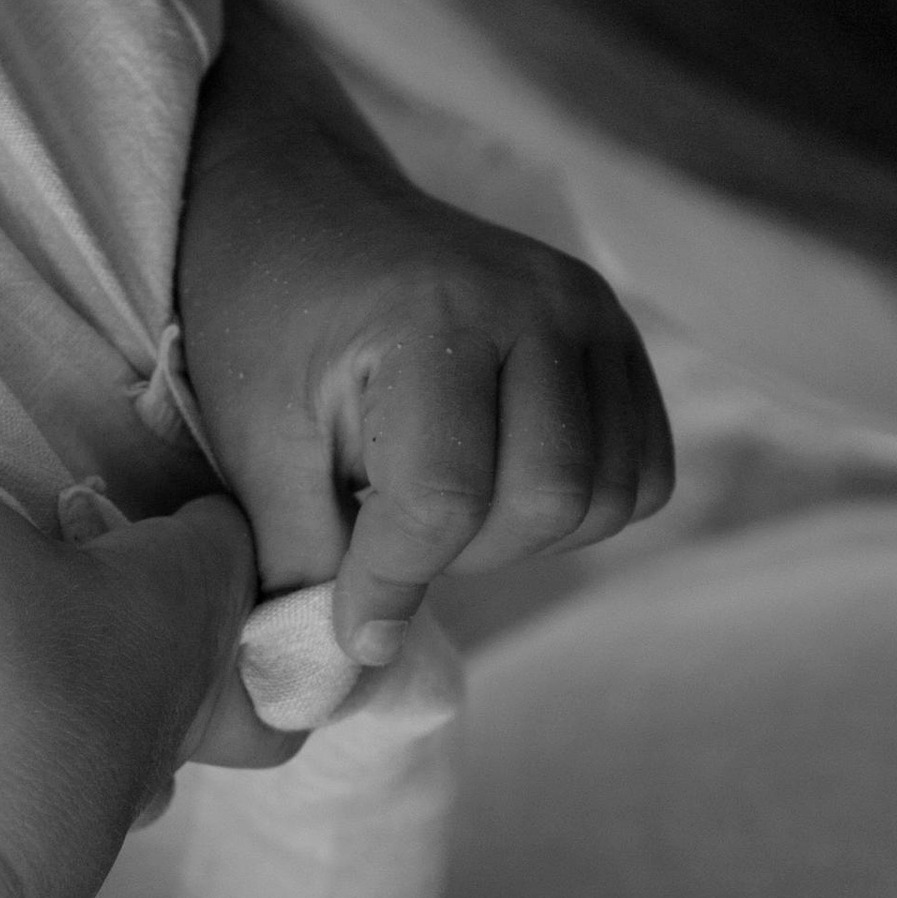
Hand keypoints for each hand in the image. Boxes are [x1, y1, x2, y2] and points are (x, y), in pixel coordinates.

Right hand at [0, 491, 287, 885]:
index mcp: (195, 587)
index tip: (132, 483)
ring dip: (132, 675)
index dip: (185, 495)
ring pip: (178, 708)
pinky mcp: (95, 823)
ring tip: (55, 646)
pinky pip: (105, 762)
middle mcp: (198, 678)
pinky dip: (74, 741)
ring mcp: (156, 762)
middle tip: (116, 573)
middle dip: (190, 598)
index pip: (229, 523)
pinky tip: (15, 724)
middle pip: (234, 630)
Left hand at [179, 0, 674, 655]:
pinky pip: (641, 473)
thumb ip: (300, 563)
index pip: (444, 501)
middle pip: (546, 504)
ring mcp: (594, 313)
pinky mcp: (620, 334)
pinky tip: (498, 485)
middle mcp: (541, 304)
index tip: (346, 627)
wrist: (303, 208)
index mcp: (436, 317)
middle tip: (386, 537)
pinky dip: (580, 508)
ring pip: (605, 499)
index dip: (391, 588)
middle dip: (463, 557)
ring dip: (522, 538)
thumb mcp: (255, 442)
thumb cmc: (263, 322)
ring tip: (438, 505)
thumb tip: (340, 688)